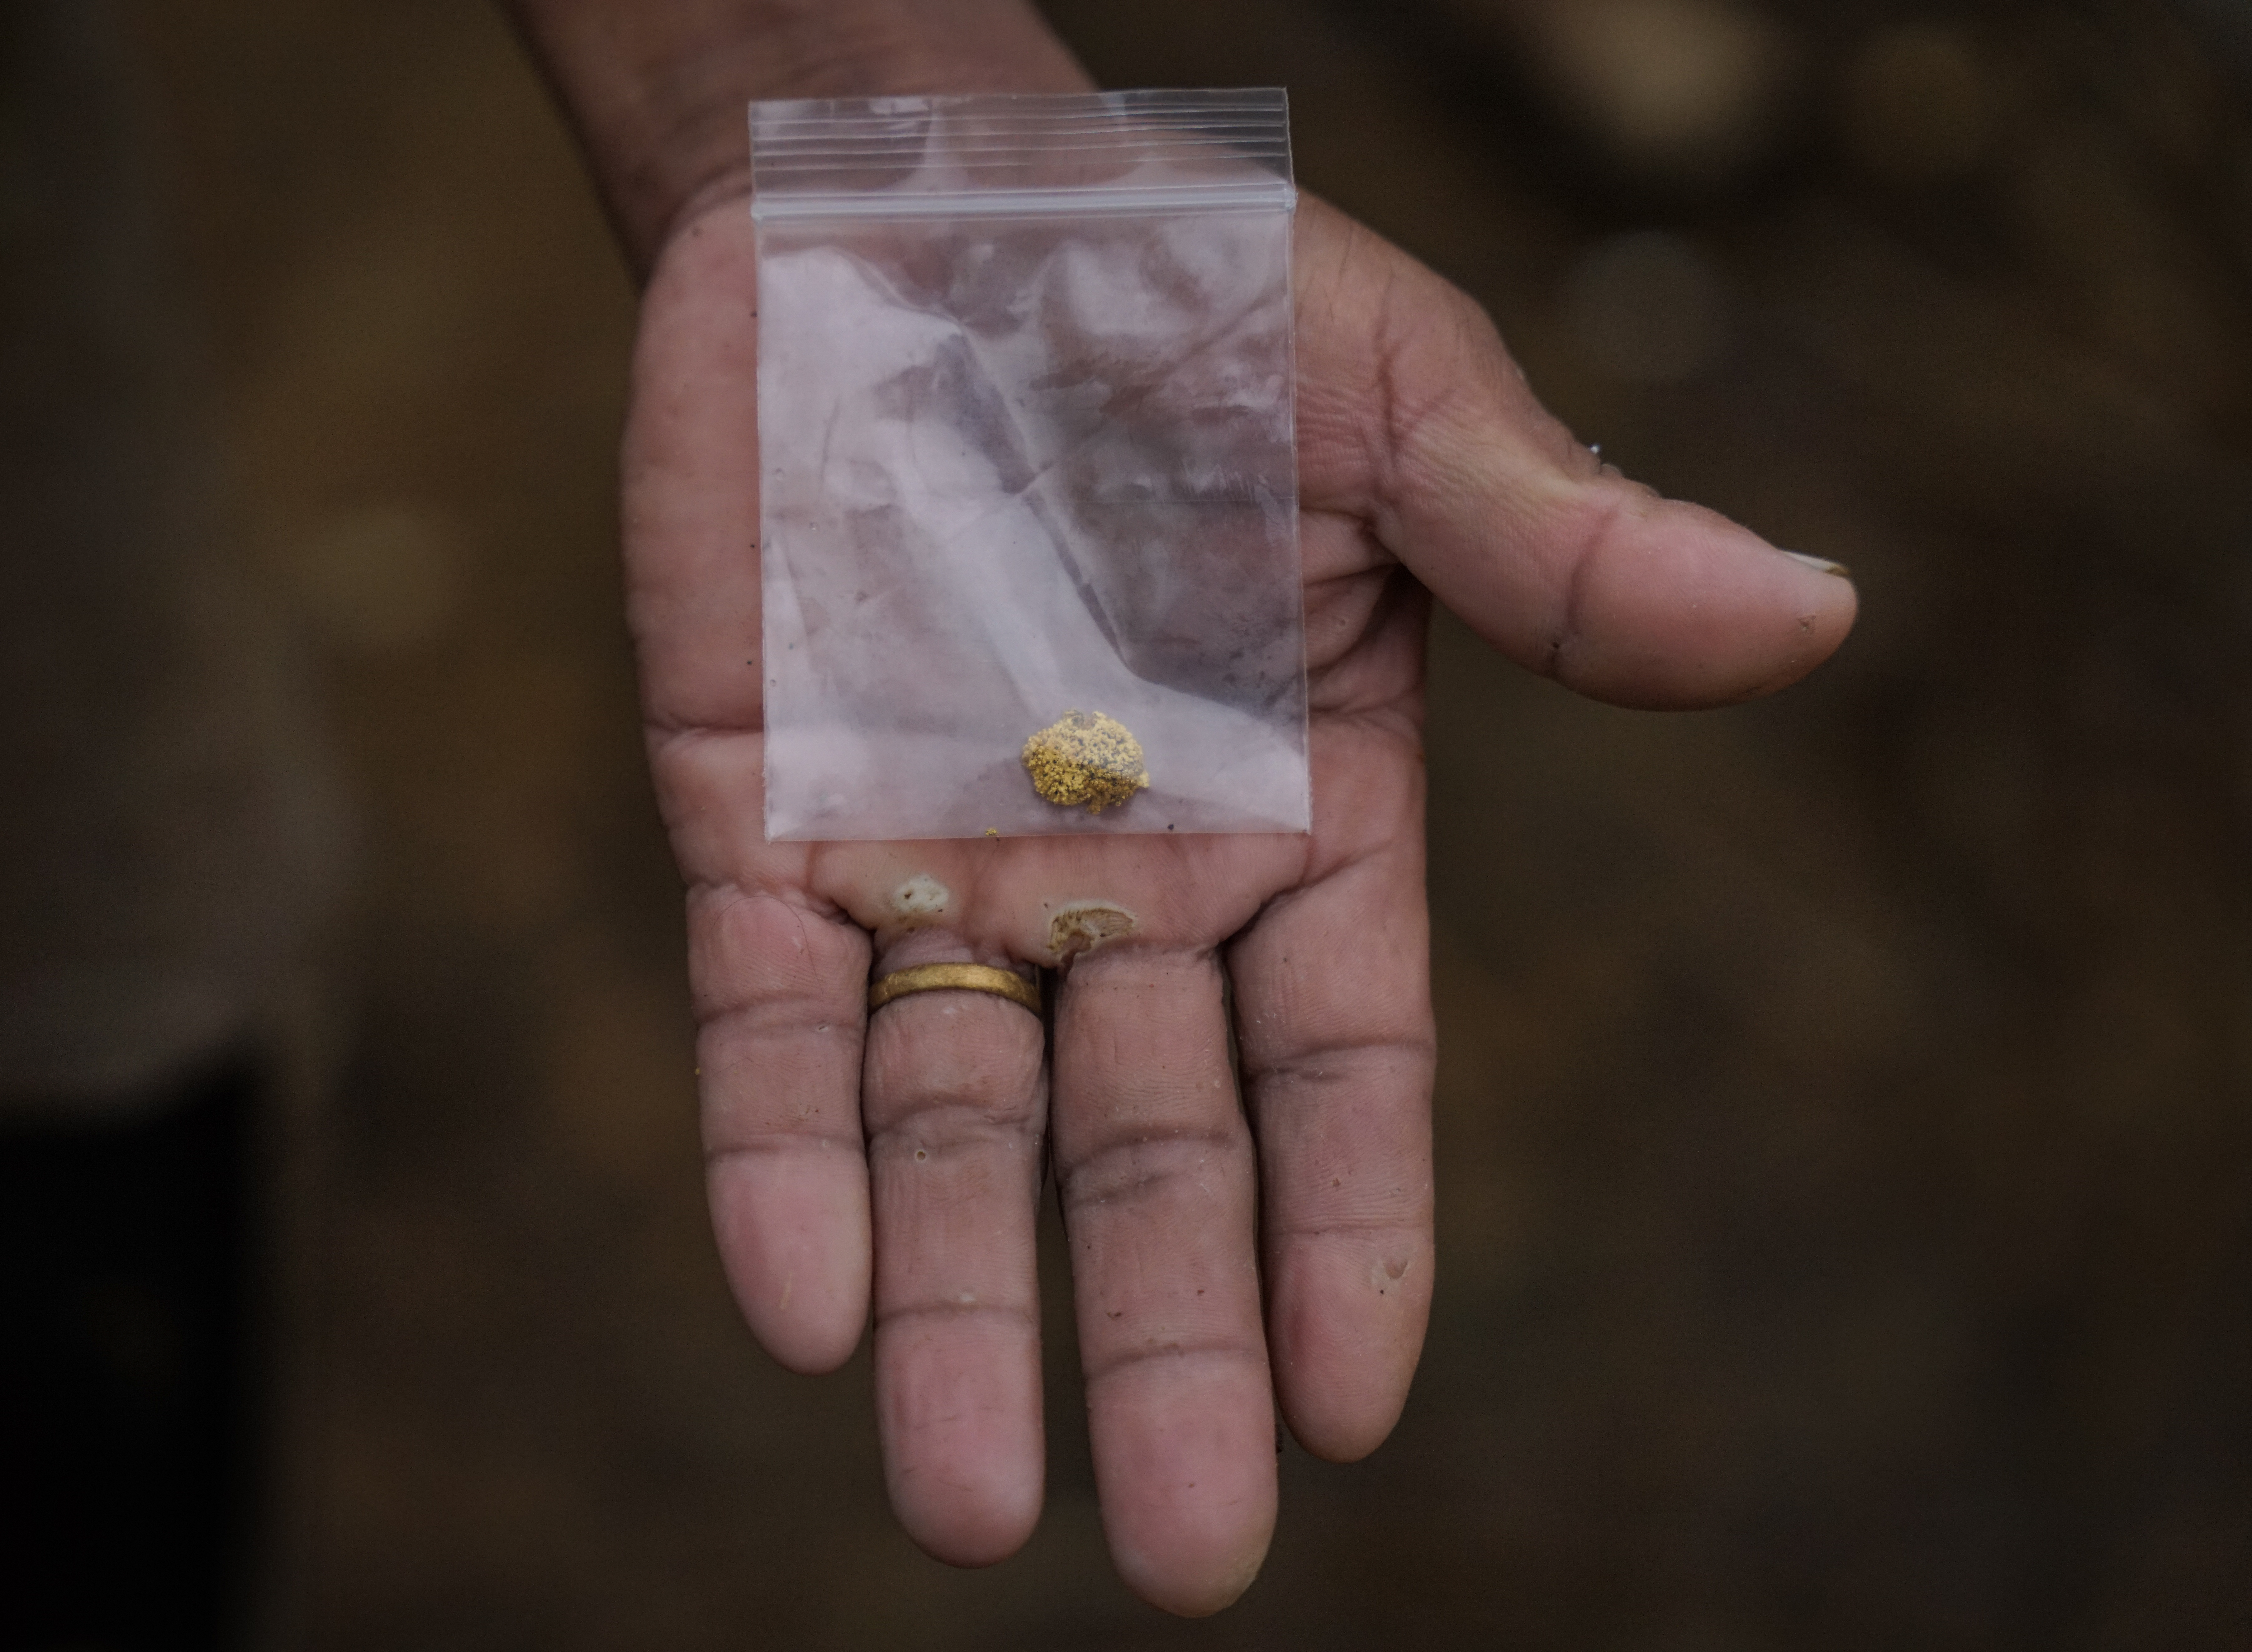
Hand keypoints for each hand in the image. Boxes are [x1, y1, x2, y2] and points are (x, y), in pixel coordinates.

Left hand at [621, 191, 1853, 1613]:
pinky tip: (795, 1309)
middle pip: (1150, 1156)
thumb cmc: (1178, 280)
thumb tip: (1804, 613)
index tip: (1341, 1416)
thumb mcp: (1388, 396)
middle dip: (1160, 1346)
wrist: (911, 201)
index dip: (1343, 1242)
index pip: (1336, 1076)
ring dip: (951, 1316)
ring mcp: (936, 863)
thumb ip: (1553, 542)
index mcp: (1295, 811)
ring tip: (968, 1512)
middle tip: (1178, 1554)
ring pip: (948, 1133)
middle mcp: (1121, 880)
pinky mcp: (756, 824)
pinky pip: (765, 1029)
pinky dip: (776, 1162)